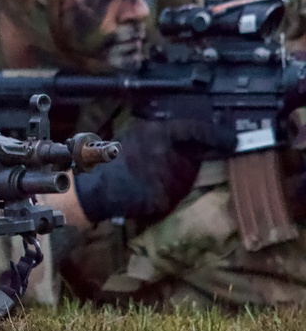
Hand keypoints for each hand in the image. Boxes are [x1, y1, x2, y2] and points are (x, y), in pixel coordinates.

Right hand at [75, 118, 235, 224]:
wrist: (98, 187)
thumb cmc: (114, 157)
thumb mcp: (137, 133)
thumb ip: (162, 132)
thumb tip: (191, 133)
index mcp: (161, 134)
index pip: (198, 131)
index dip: (217, 135)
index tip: (233, 140)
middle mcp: (171, 155)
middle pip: (196, 156)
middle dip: (192, 158)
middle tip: (171, 162)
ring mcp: (170, 179)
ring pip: (187, 176)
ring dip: (178, 176)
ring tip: (152, 175)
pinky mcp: (166, 199)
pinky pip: (175, 193)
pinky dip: (167, 191)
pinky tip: (150, 188)